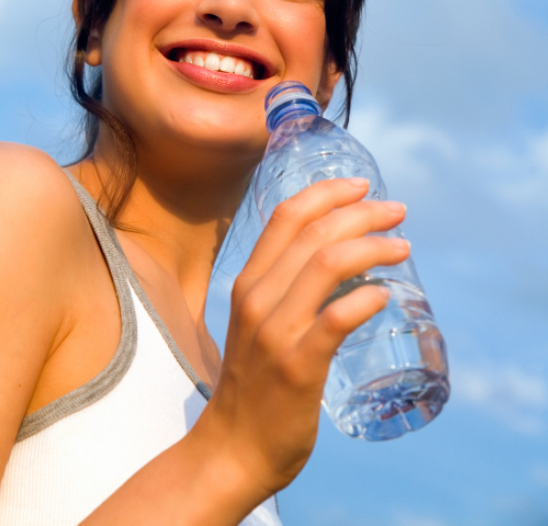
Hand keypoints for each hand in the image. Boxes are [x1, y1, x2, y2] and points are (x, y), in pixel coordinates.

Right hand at [191, 178, 408, 502]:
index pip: (287, 216)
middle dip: (364, 213)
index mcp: (248, 282)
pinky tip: (385, 295)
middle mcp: (258, 297)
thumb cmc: (253, 384)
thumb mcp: (257, 324)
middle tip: (397, 213)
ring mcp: (276, 331)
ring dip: (373, 247)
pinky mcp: (297, 366)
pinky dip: (365, 299)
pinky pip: (336, 319)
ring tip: (403, 248)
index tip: (362, 186)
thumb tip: (341, 263)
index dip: (327, 192)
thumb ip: (285, 292)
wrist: (231, 448)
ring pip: (329, 264)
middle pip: (316, 232)